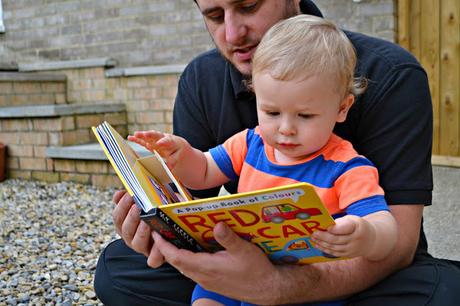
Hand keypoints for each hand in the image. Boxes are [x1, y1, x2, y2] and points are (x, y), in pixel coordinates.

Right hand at [112, 190, 157, 259]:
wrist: (173, 226)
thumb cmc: (157, 213)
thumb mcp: (146, 203)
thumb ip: (133, 198)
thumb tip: (119, 194)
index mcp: (126, 225)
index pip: (118, 217)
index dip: (121, 207)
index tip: (128, 195)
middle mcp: (132, 238)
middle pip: (126, 230)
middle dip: (131, 218)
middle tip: (137, 206)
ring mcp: (143, 248)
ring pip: (137, 244)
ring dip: (141, 232)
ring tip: (147, 222)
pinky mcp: (155, 258)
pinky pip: (152, 260)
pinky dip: (155, 252)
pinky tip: (159, 241)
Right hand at [128, 131, 185, 167]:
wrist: (179, 148)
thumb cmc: (178, 153)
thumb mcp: (178, 158)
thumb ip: (173, 162)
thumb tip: (167, 167)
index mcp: (172, 142)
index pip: (168, 141)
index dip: (163, 142)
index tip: (159, 144)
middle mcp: (163, 139)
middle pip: (157, 136)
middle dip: (150, 135)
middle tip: (145, 134)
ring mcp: (156, 140)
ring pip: (149, 137)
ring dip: (142, 136)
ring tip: (135, 134)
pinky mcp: (151, 143)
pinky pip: (144, 141)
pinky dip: (137, 139)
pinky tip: (130, 137)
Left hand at [150, 222, 281, 303]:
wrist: (267, 289)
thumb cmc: (256, 270)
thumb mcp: (244, 250)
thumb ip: (229, 238)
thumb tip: (217, 225)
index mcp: (207, 267)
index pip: (177, 257)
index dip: (164, 246)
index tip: (156, 234)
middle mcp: (203, 276)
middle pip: (177, 263)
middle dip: (166, 249)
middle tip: (161, 233)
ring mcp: (207, 281)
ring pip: (184, 268)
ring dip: (176, 256)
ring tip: (173, 240)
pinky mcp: (213, 282)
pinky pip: (193, 271)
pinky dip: (187, 261)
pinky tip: (193, 251)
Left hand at [311, 215, 374, 257]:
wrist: (371, 240)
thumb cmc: (357, 226)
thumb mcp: (352, 220)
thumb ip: (340, 222)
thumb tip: (323, 225)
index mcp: (357, 228)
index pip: (346, 229)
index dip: (336, 229)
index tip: (326, 227)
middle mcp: (356, 240)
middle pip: (337, 239)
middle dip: (324, 237)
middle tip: (314, 233)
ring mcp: (352, 249)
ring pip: (335, 247)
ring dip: (322, 243)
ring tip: (313, 238)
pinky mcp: (348, 255)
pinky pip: (335, 253)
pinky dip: (325, 249)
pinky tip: (317, 244)